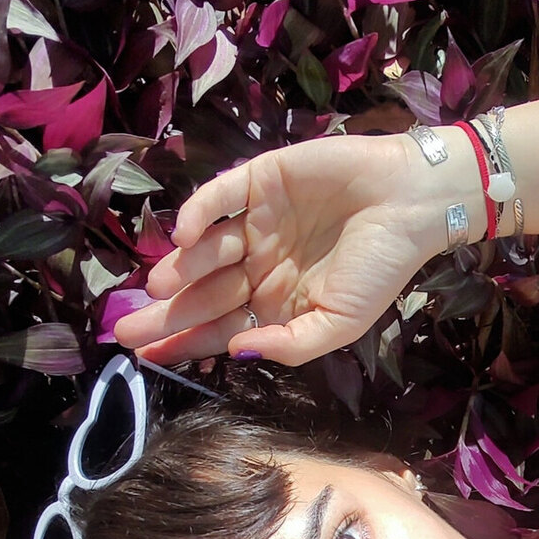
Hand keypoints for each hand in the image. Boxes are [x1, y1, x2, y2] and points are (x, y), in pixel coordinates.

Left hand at [114, 129, 476, 367]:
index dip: (183, 342)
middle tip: (126, 330)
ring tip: (161, 287)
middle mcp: (259, 263)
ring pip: (206, 250)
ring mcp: (256, 221)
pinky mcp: (260, 181)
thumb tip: (236, 354)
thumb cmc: (381, 267)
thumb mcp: (340, 324)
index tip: (145, 357)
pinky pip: (218, 198)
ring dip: (181, 268)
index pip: (219, 327)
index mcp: (275, 302)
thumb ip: (290, 346)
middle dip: (166, 314)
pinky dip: (198, 214)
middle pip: (202, 293)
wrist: (413, 202)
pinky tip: (184, 236)